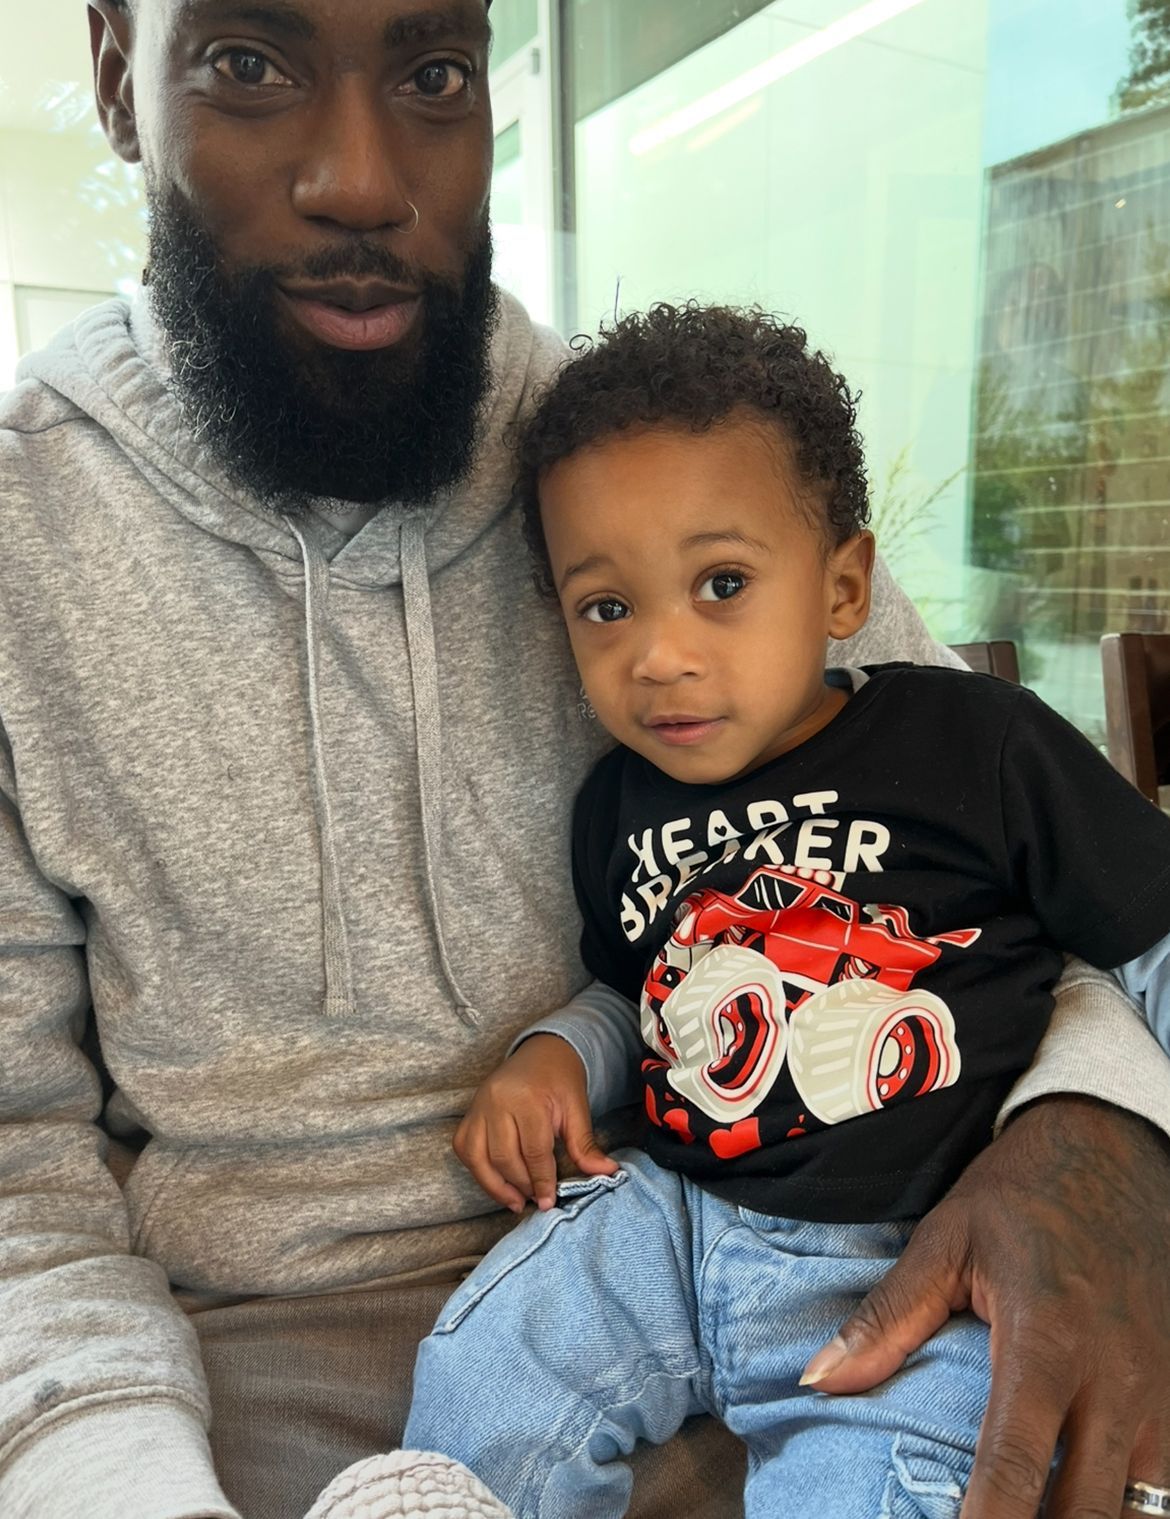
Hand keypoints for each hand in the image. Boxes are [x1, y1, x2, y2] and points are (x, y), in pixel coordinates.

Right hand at [454, 1034, 617, 1212]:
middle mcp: (496, 1101)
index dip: (542, 1180)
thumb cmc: (560, 1080)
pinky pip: (464, 1148)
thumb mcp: (577, 1108)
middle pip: (504, 1157)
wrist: (541, 1053)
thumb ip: (585, 1144)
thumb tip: (606, 1172)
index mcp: (527, 1098)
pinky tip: (497, 1182)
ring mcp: (478, 1106)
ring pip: (477, 1157)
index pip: (533, 1150)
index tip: (549, 1201)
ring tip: (516, 1201)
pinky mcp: (469, 1113)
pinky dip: (477, 1170)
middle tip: (537, 1199)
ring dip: (495, 1186)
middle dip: (521, 1185)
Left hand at [801, 1096, 1169, 1517]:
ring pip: (1139, 1509)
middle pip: (1087, 1508)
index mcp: (1047, 1337)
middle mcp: (1114, 1379)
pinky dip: (1129, 1509)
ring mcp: (1158, 1395)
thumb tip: (819, 1380)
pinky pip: (1167, 1483)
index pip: (1016, 1459)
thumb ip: (887, 1317)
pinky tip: (1083, 1508)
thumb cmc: (1020, 1197)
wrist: (1112, 1150)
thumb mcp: (946, 1240)